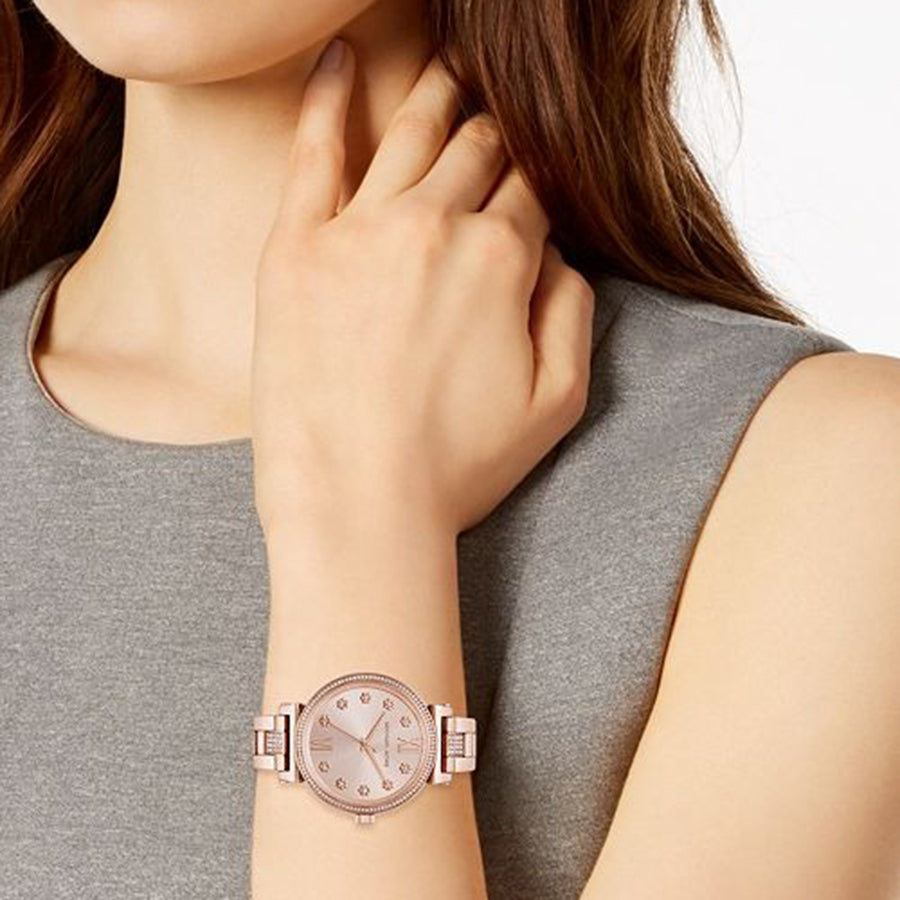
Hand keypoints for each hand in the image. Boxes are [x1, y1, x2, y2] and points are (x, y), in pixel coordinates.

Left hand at [251, 39, 595, 535]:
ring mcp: (361, 230)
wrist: (356, 505)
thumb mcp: (559, 401)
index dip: (536, 184)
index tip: (528, 185)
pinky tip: (339, 56)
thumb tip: (559, 254)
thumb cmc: (458, 466)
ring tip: (450, 66)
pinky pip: (315, 150)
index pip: (531, 190)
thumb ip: (575, 311)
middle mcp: (437, 226)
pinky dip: (329, 96)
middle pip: (478, 151)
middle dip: (495, 134)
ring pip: (413, 133)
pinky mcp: (296, 248)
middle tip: (494, 121)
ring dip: (439, 93)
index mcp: (505, 259)